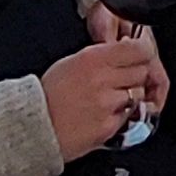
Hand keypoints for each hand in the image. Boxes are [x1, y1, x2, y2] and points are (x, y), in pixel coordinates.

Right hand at [42, 33, 166, 160]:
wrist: (33, 126)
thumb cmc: (48, 95)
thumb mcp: (71, 62)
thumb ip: (101, 55)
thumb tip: (124, 48)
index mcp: (92, 59)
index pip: (137, 49)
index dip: (141, 52)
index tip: (139, 56)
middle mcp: (102, 79)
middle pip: (141, 71)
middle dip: (134, 75)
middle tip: (119, 80)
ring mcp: (107, 104)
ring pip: (138, 94)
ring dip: (129, 96)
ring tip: (107, 100)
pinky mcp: (108, 126)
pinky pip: (128, 116)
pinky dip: (120, 115)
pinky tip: (102, 114)